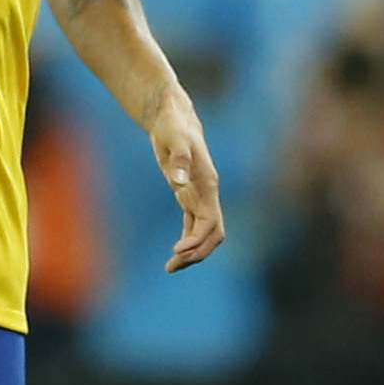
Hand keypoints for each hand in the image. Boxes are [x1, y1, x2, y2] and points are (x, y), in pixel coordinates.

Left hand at [151, 93, 224, 271]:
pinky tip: (176, 253)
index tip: (177, 250)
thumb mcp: (174, 138)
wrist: (173, 116)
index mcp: (208, 184)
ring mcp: (200, 195)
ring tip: (170, 268)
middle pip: (212, 233)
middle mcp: (208, 193)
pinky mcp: (189, 195)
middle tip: (171, 266)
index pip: (210, 222)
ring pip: (204, 232)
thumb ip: (179, 159)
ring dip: (192, 251)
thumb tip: (178, 182)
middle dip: (197, 252)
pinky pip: (194, 225)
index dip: (197, 239)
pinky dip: (188, 240)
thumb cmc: (174, 125)